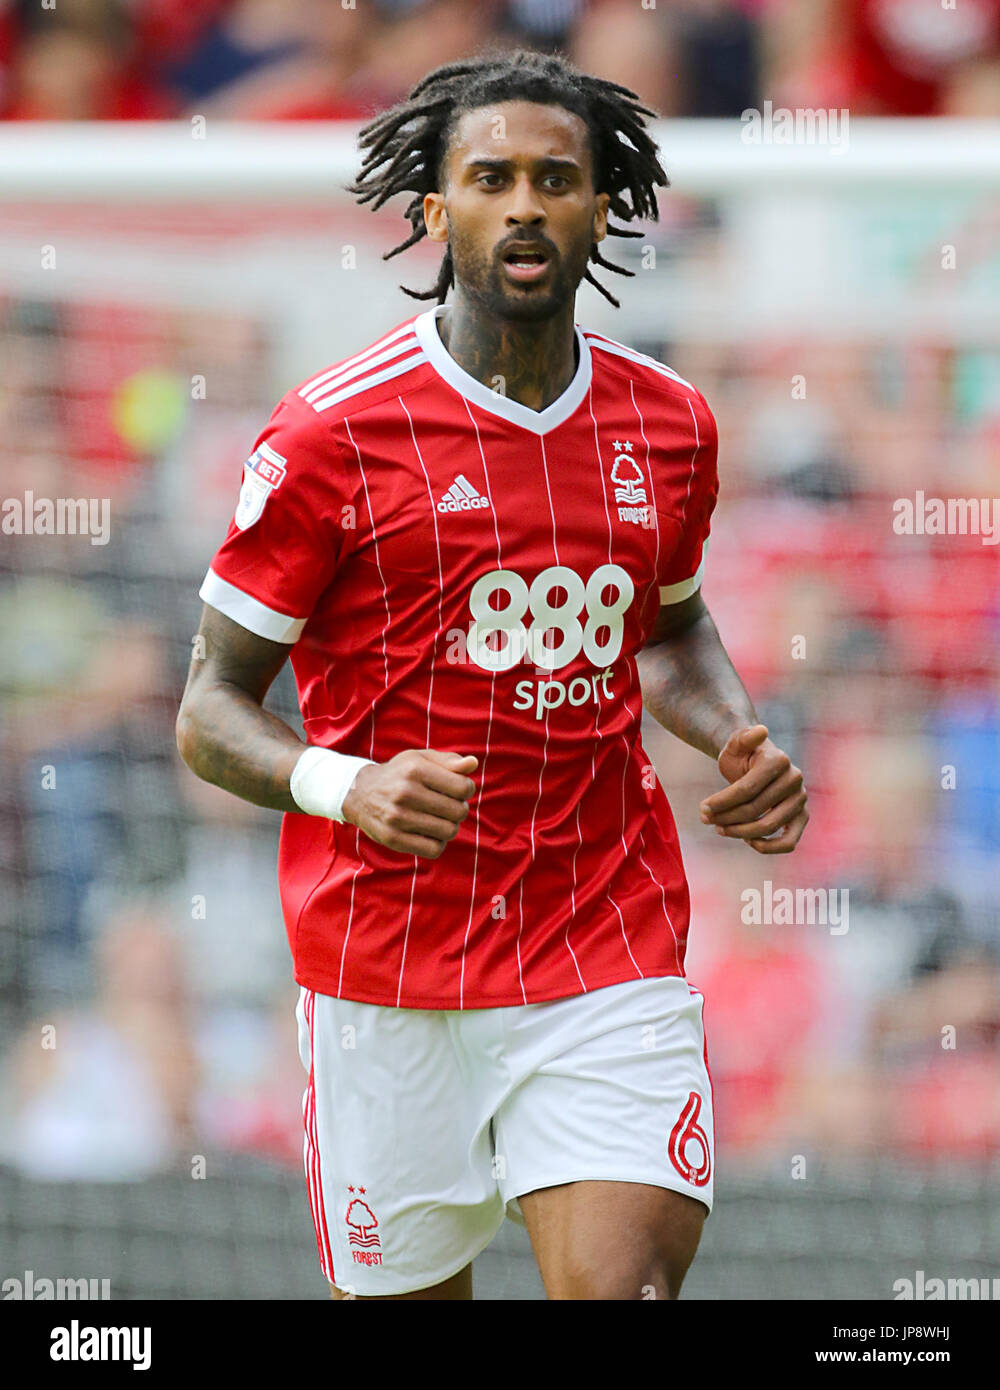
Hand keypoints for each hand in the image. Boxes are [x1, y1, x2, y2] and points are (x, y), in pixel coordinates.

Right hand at [341, 748, 477, 858]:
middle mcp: (405, 793)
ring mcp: (397, 817)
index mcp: (415, 770)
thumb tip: (473, 763)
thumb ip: (449, 761)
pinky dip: (438, 843)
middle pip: (459, 811)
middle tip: (448, 806)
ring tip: (439, 819)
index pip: (463, 788)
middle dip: (459, 809)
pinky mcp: (393, 839)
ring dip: (449, 827)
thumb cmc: (398, 774)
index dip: (467, 790)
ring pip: (449, 832)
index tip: (458, 790)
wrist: (359, 794)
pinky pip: (434, 849)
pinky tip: (430, 833)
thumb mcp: (420, 759)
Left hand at [700, 724, 807, 854]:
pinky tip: (748, 840)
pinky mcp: (802, 816)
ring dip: (739, 832)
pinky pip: (790, 841)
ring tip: (719, 828)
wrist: (754, 761)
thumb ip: (744, 736)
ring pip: (768, 826)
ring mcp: (800, 799)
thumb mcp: (736, 742)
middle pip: (754, 809)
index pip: (746, 789)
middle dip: (725, 817)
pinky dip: (769, 847)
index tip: (702, 809)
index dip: (722, 802)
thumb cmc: (741, 753)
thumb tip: (761, 730)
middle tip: (705, 818)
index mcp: (779, 760)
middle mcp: (795, 779)